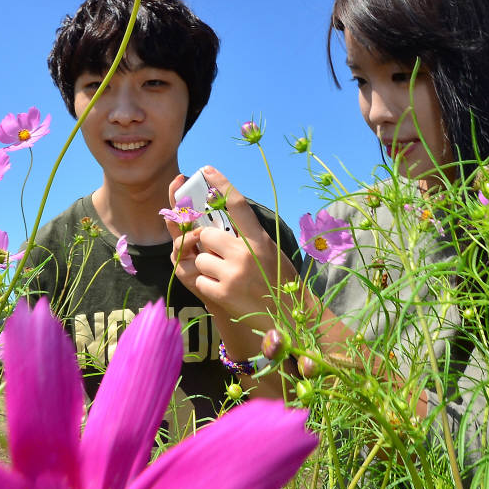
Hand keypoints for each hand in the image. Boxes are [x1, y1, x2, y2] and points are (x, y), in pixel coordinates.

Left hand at [168, 166, 298, 321]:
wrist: (289, 318)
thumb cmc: (279, 282)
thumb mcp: (270, 252)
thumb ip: (248, 237)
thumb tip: (220, 221)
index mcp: (259, 239)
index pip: (236, 205)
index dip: (220, 184)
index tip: (206, 170)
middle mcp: (245, 254)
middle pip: (207, 235)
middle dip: (208, 245)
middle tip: (221, 258)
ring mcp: (233, 274)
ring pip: (200, 258)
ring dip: (207, 268)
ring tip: (228, 279)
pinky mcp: (221, 293)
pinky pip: (199, 279)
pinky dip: (207, 285)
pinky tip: (225, 292)